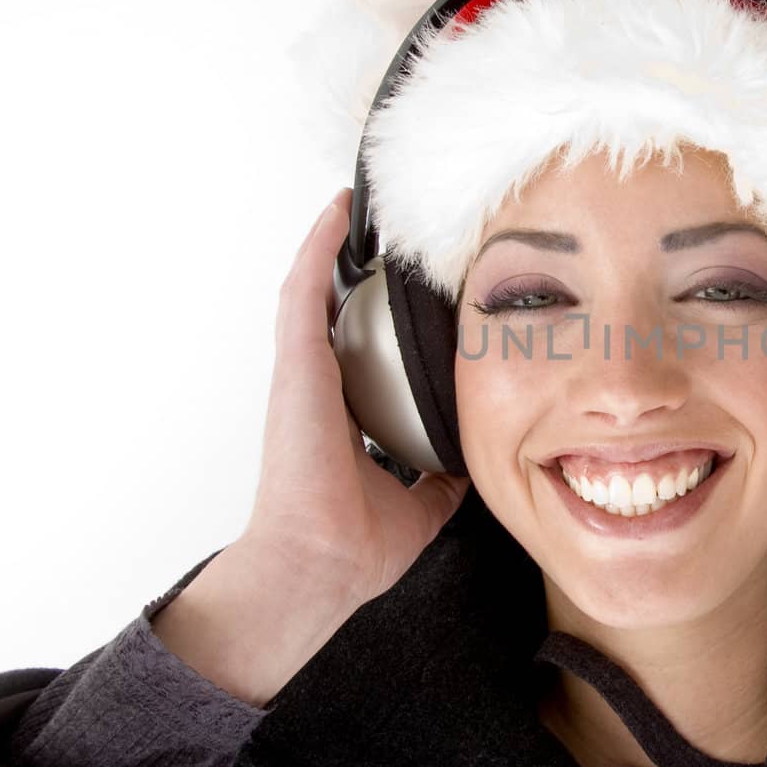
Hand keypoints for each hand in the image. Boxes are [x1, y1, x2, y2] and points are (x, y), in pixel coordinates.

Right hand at [243, 187, 471, 606]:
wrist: (321, 562)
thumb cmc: (353, 543)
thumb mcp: (420, 504)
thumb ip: (440, 479)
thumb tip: (470, 465)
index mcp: (344, 416)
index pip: (363, 354)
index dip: (380, 321)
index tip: (406, 293)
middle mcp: (319, 388)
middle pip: (338, 313)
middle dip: (359, 273)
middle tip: (390, 234)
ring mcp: (303, 372)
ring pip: (316, 290)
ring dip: (334, 246)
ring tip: (361, 204)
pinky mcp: (296, 363)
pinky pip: (303, 289)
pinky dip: (318, 247)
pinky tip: (339, 210)